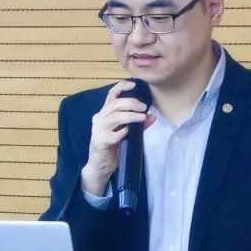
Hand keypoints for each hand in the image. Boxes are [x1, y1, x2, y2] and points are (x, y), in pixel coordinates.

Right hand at [80, 80, 153, 195]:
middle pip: (114, 104)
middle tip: (144, 107)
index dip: (121, 87)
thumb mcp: (127, 133)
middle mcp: (99, 119)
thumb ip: (138, 124)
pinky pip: (112, 135)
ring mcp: (98, 130)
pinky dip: (122, 132)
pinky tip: (128, 133)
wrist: (100, 167)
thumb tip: (152, 117)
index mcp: (104, 114)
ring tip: (142, 118)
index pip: (111, 96)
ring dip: (130, 116)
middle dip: (131, 103)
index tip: (133, 84)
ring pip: (114, 117)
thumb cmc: (113, 148)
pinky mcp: (100, 142)